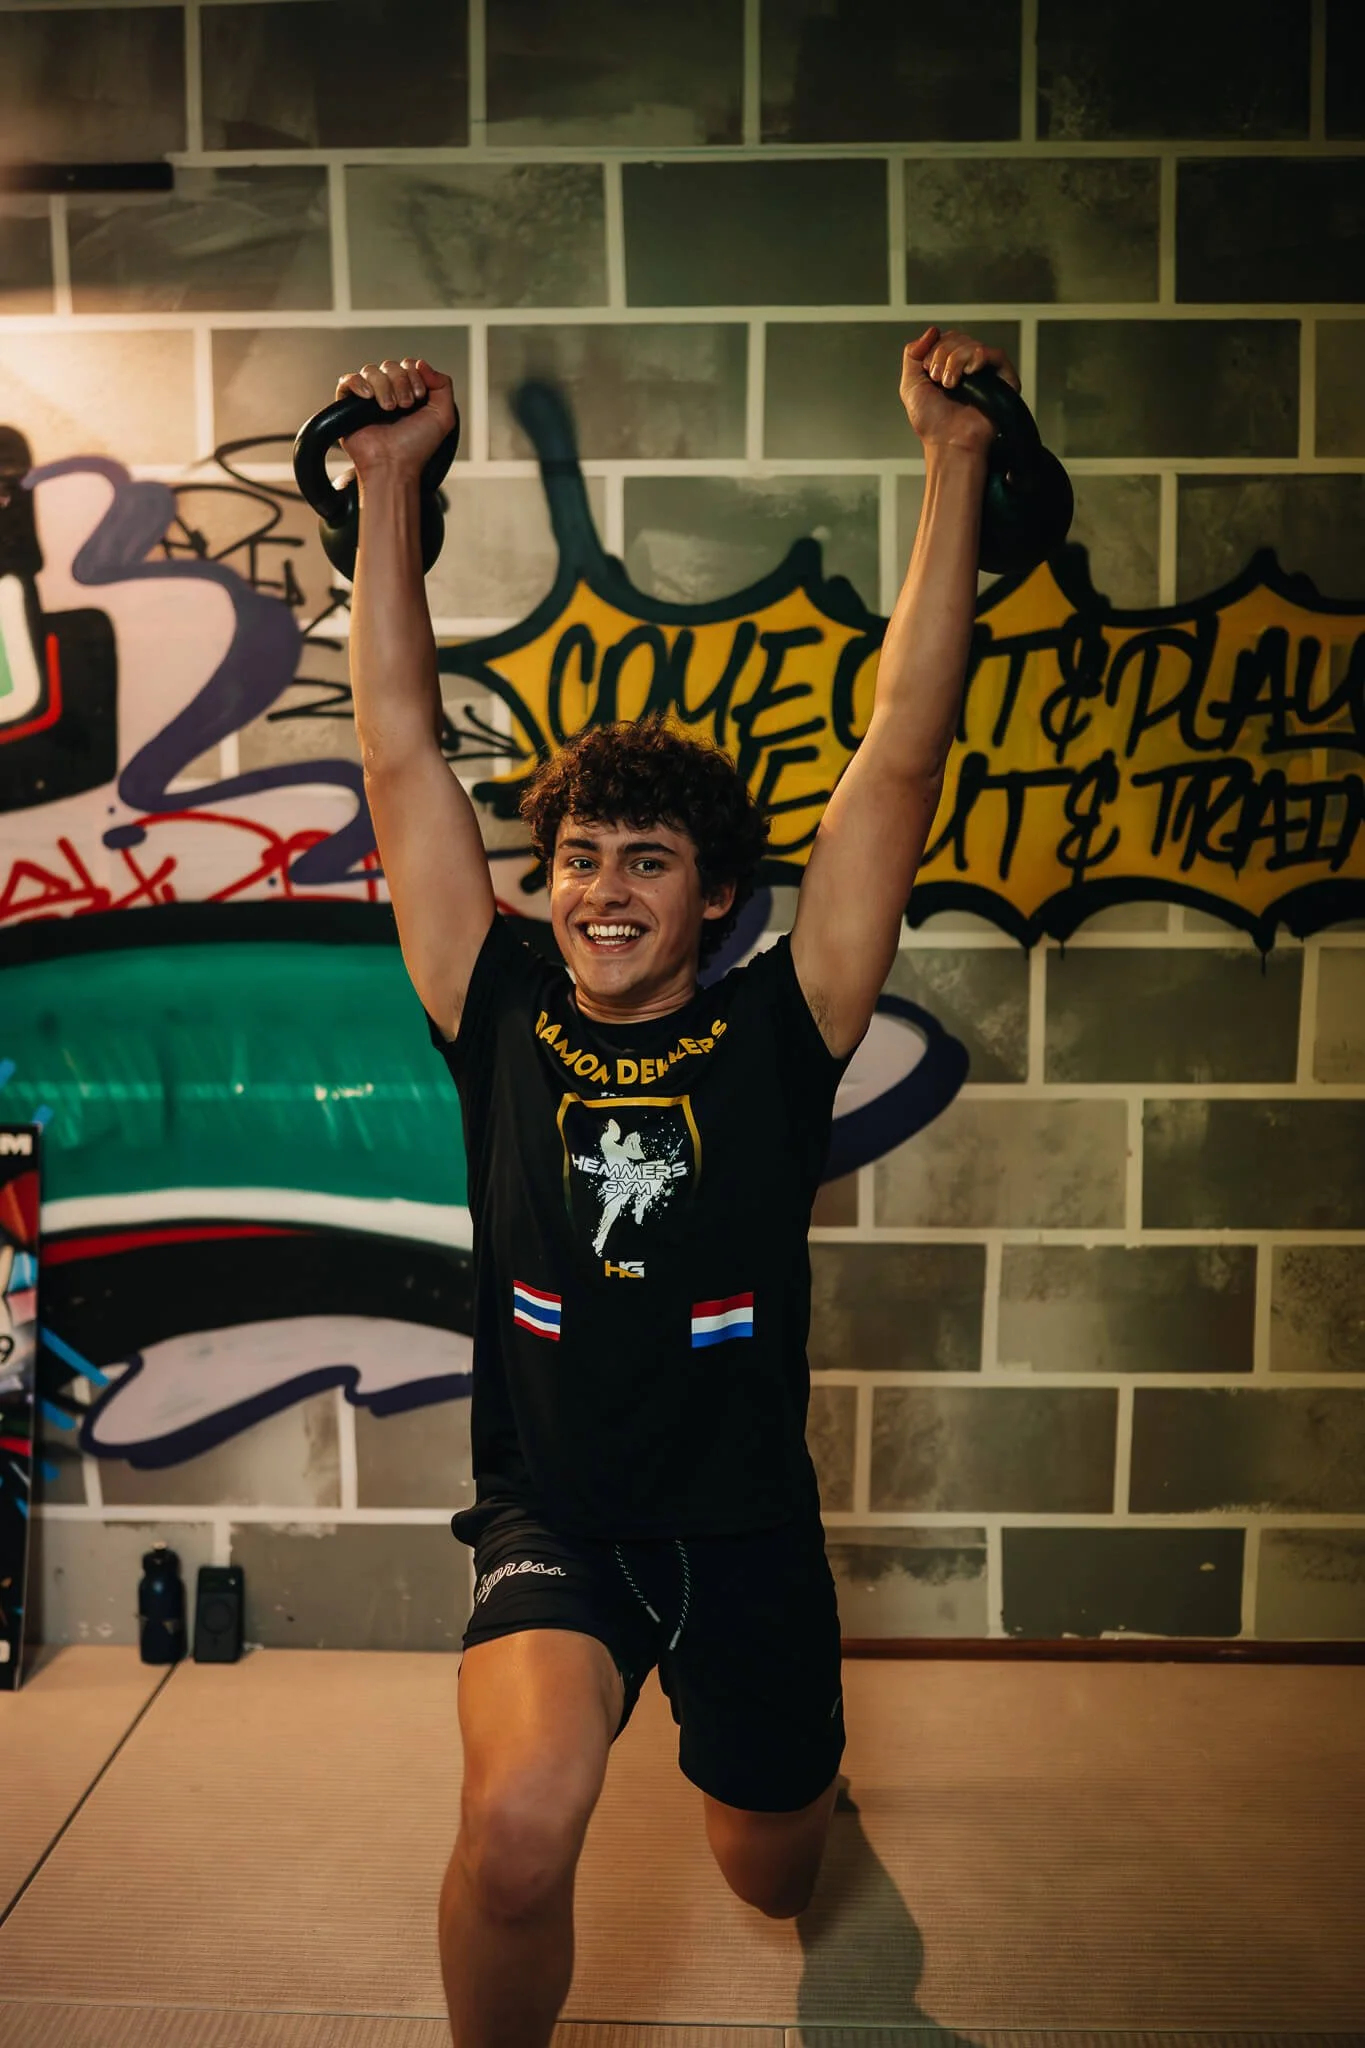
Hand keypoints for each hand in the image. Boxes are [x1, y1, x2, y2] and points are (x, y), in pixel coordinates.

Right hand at [334, 357, 455, 480]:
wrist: (394, 465)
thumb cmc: (416, 447)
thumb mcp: (443, 416)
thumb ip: (443, 385)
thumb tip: (421, 363)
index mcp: (408, 392)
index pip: (408, 365)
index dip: (414, 375)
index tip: (418, 397)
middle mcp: (388, 392)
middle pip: (390, 365)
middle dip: (401, 382)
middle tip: (405, 406)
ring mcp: (367, 398)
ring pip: (371, 371)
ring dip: (384, 387)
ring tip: (388, 408)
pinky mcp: (348, 405)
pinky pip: (348, 380)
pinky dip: (358, 384)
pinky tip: (368, 398)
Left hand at [899, 327, 1020, 453]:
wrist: (948, 443)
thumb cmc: (932, 423)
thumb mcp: (910, 385)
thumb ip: (913, 354)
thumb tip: (932, 330)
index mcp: (949, 367)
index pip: (944, 338)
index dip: (933, 349)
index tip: (929, 374)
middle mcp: (968, 367)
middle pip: (957, 337)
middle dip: (942, 355)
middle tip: (939, 381)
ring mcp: (985, 373)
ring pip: (972, 344)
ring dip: (955, 360)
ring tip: (951, 385)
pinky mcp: (1002, 380)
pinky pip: (995, 354)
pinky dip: (978, 357)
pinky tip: (969, 372)